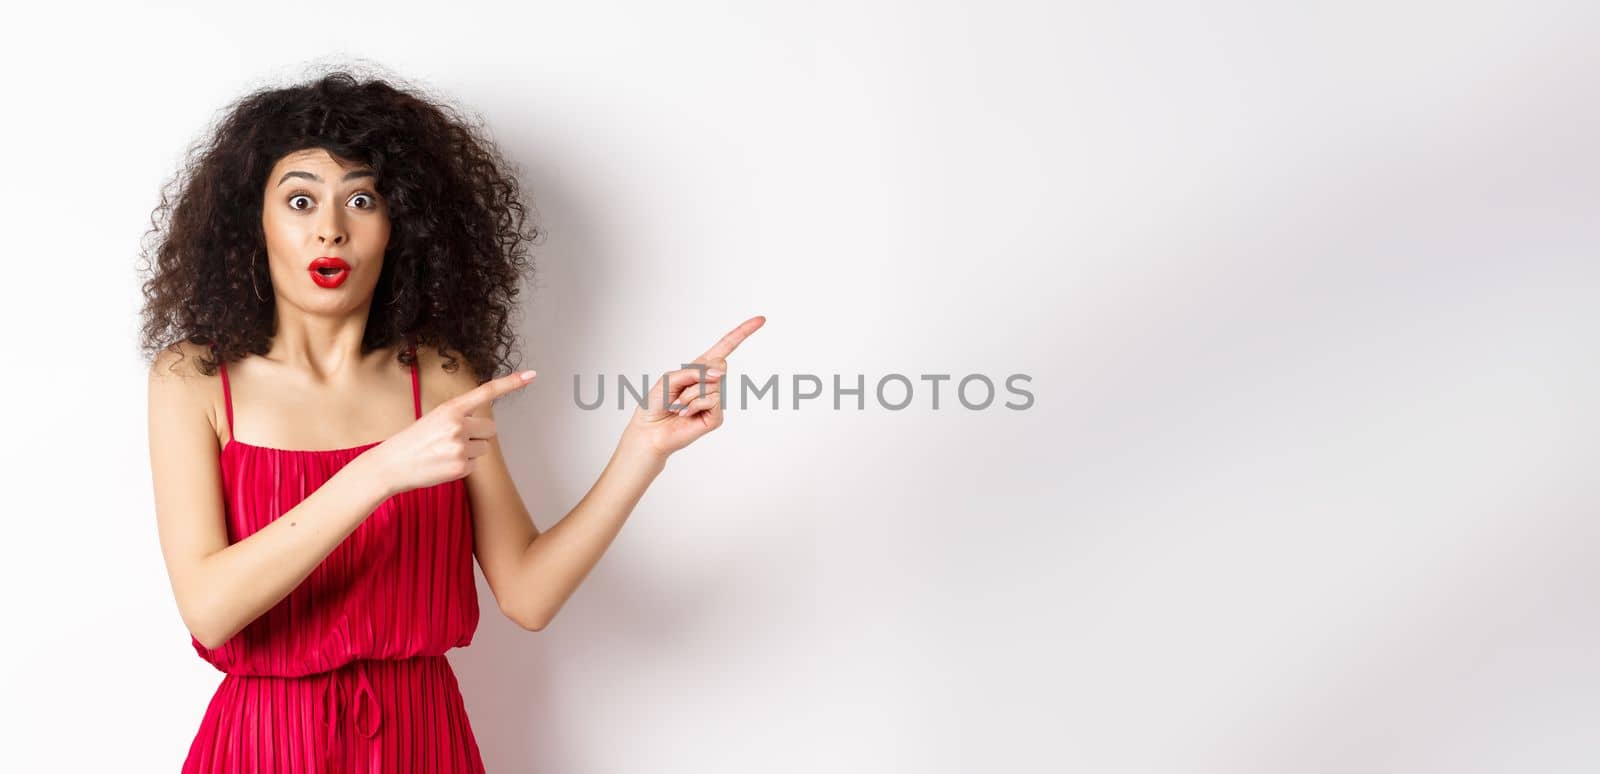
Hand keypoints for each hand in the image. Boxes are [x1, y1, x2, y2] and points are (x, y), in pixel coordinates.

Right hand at [365, 368, 537, 495]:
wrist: (390, 465)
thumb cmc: (413, 441)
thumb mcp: (434, 419)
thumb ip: (458, 417)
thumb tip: (483, 426)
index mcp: (450, 408)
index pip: (486, 392)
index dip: (510, 383)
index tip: (531, 375)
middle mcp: (458, 425)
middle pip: (491, 430)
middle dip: (478, 436)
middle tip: (453, 441)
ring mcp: (460, 447)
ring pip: (483, 448)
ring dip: (469, 452)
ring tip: (443, 453)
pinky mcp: (461, 467)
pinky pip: (474, 465)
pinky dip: (462, 467)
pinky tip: (443, 465)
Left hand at [623, 315, 764, 460]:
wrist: (650, 430)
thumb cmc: (656, 403)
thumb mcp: (671, 377)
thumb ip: (695, 371)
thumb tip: (721, 374)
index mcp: (701, 368)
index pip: (725, 347)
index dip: (742, 333)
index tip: (761, 319)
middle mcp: (711, 383)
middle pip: (720, 365)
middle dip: (698, 375)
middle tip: (680, 391)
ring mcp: (716, 400)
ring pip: (712, 385)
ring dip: (690, 395)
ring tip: (680, 406)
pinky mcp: (716, 417)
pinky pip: (711, 400)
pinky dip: (693, 405)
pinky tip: (685, 414)